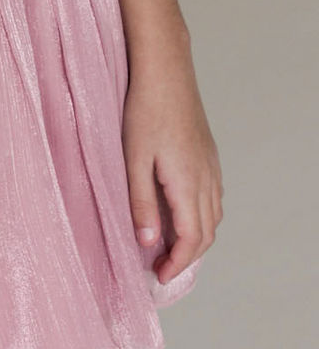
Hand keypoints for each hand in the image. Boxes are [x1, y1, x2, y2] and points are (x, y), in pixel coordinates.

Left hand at [121, 43, 223, 284]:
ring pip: (213, 217)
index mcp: (187, 184)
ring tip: (169, 246)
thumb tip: (147, 242)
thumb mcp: (134, 160)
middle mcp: (206, 179)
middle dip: (186, 257)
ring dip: (196, 238)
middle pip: (206, 234)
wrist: (166, 72)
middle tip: (160, 267)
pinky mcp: (209, 155)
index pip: (190, 240)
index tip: (158, 276)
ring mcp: (211, 167)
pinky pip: (214, 198)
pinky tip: (182, 213)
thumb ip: (141, 203)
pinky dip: (202, 217)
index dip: (177, 264)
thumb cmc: (144, 111)